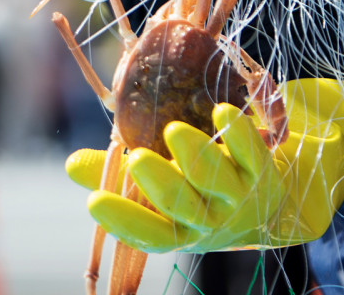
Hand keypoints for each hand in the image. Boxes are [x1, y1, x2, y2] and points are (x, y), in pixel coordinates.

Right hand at [65, 79, 343, 251]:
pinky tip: (222, 111)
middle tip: (137, 159)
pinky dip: (239, 133)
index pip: (147, 232)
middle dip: (159, 183)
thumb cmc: (198, 188)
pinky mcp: (264, 169)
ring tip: (174, 131)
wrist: (271, 198)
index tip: (94, 202)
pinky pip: (252, 152)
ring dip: (196, 156)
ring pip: (216, 180)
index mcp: (177, 226)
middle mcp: (208, 218)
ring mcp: (238, 196)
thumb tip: (72, 165)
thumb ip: (116, 175)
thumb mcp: (159, 187)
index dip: (121, 220)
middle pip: (180, 206)